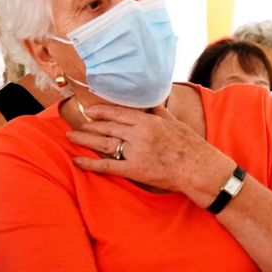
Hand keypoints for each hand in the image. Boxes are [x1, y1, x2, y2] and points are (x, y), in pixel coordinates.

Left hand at [67, 103, 232, 201]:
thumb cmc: (192, 146)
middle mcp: (140, 134)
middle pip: (108, 127)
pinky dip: (90, 164)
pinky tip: (77, 161)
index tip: (90, 110)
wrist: (200, 168)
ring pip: (104, 143)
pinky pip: (108, 166)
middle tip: (76, 125)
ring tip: (71, 137)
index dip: (102, 111)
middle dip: (90, 126)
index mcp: (149, 121)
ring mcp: (136, 152)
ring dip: (85, 140)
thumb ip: (160, 112)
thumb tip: (151, 101)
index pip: (119, 113)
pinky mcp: (135, 170)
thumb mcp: (175, 123)